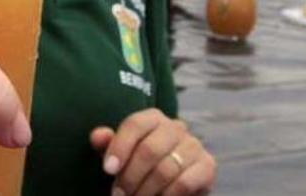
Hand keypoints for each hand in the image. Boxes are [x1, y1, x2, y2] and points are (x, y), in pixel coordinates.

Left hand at [90, 109, 216, 195]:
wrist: (171, 183)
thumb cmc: (140, 165)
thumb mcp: (121, 154)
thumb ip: (108, 144)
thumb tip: (98, 136)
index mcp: (153, 118)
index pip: (134, 124)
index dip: (119, 147)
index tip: (107, 170)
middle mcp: (176, 127)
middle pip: (149, 149)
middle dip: (130, 177)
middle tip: (118, 195)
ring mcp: (194, 145)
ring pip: (165, 169)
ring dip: (145, 191)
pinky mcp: (207, 166)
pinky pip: (184, 183)